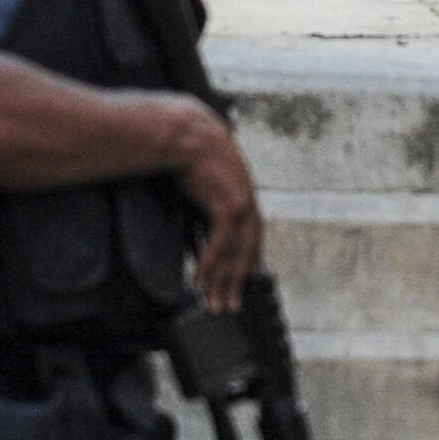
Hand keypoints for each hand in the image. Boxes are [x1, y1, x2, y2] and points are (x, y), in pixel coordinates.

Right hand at [172, 104, 264, 314]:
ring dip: (222, 281)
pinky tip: (200, 279)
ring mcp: (241, 204)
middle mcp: (247, 203)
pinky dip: (210, 263)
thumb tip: (196, 221)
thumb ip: (206, 203)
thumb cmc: (192, 153)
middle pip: (246, 253)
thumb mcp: (204, 183)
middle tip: (228, 307)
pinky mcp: (228, 204)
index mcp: (244, 198)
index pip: (250, 240)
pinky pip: (220, 243)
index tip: (239, 284)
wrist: (187, 132)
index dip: (245, 264)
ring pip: (234, 253)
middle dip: (236, 283)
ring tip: (213, 302)